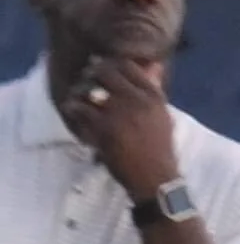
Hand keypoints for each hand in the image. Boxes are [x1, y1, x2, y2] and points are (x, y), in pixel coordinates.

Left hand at [60, 56, 177, 200]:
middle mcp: (138, 101)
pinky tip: (75, 114)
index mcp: (153, 96)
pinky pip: (79, 108)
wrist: (155, 179)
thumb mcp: (162, 115)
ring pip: (88, 88)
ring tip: (78, 99)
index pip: (127, 65)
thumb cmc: (159, 149)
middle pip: (105, 71)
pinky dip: (73, 109)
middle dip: (91, 74)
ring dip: (79, 92)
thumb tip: (154, 63)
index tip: (102, 70)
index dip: (110, 64)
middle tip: (86, 82)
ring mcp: (120, 114)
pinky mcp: (104, 128)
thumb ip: (155, 89)